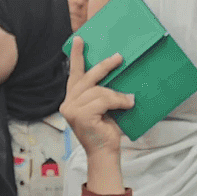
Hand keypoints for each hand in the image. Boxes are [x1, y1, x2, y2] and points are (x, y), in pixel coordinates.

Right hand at [60, 36, 132, 157]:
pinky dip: (117, 100)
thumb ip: (100, 92)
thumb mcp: (102, 108)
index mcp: (72, 101)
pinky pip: (103, 99)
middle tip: (118, 58)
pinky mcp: (80, 115)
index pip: (74, 76)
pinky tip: (127, 104)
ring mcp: (72, 110)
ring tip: (128, 100)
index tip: (79, 40)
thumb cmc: (105, 132)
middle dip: (104, 66)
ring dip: (116, 94)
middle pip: (87, 78)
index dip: (76, 57)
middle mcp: (68, 104)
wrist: (104, 154)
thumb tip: (114, 70)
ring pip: (97, 90)